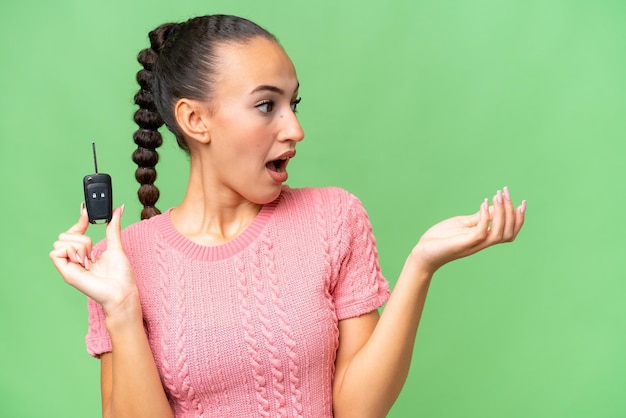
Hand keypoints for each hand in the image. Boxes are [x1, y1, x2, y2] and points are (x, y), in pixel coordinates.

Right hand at [50, 204, 138, 317]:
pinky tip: (83, 262)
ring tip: (89, 260)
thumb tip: (118, 209)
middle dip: (81, 238)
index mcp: (85, 254)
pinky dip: (72, 252)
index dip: (79, 221)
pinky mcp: (66, 272)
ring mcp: (69, 266)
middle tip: (92, 253)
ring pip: (61, 241)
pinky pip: (56, 252)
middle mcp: (75, 260)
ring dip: (80, 246)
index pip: (74, 233)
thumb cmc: (121, 275)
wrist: (122, 291)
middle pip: (64, 235)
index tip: (86, 211)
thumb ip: (113, 227)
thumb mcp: (116, 245)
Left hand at [410, 187, 525, 274]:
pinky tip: (483, 204)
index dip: (519, 219)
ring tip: (498, 196)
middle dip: (511, 212)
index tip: (522, 202)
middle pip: (508, 233)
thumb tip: (493, 207)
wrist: (423, 252)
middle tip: (506, 192)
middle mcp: (482, 242)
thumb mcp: (463, 224)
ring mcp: (473, 244)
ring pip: (498, 234)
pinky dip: (485, 218)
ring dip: (501, 214)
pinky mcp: (462, 243)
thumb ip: (478, 218)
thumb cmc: (441, 238)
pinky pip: (480, 233)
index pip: (509, 232)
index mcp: (483, 238)